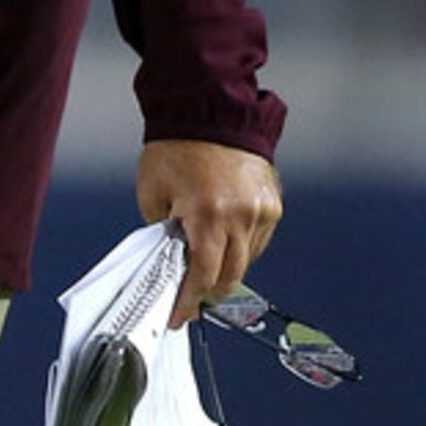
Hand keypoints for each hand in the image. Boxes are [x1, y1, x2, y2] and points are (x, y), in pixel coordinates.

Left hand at [136, 138, 281, 327]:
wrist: (207, 109)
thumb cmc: (175, 148)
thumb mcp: (153, 193)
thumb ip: (164, 233)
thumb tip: (172, 262)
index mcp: (206, 213)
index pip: (202, 275)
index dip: (189, 301)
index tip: (179, 316)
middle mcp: (240, 215)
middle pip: (230, 275)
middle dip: (209, 293)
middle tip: (192, 300)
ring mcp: (261, 209)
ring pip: (247, 261)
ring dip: (226, 271)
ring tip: (205, 271)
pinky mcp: (273, 202)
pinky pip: (258, 240)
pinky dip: (241, 248)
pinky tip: (224, 244)